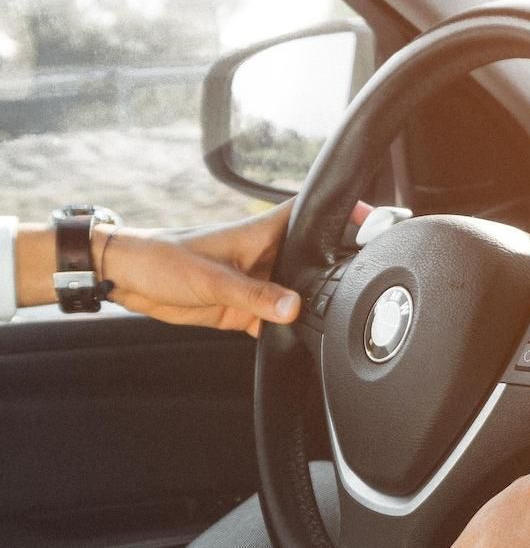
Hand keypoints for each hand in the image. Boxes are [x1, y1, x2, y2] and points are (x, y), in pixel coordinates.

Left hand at [98, 200, 370, 336]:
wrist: (128, 281)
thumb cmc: (163, 260)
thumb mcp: (210, 277)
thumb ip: (253, 295)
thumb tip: (293, 308)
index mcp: (263, 234)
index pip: (312, 214)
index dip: (344, 212)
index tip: (376, 220)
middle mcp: (268, 256)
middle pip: (315, 258)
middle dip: (338, 268)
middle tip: (363, 282)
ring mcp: (259, 284)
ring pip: (301, 293)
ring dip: (314, 304)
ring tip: (336, 316)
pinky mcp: (246, 310)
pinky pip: (278, 321)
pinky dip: (289, 331)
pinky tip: (301, 340)